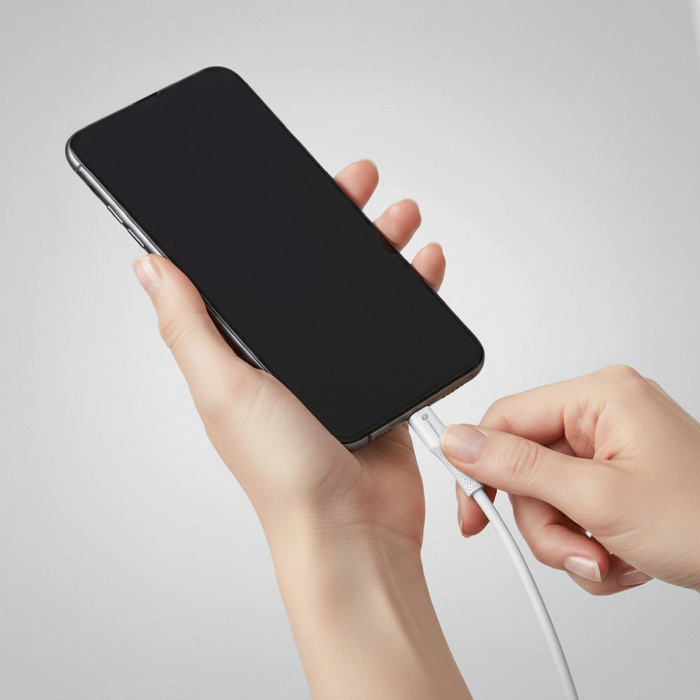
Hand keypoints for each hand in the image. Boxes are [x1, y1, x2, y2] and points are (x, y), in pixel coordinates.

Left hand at [133, 159, 469, 698]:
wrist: (353, 528)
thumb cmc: (284, 474)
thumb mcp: (224, 389)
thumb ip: (188, 326)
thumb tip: (149, 266)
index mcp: (245, 348)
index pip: (254, 268)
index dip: (271, 221)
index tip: (291, 182)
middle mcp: (290, 352)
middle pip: (315, 269)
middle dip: (339, 220)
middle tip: (358, 184)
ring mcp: (339, 363)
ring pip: (362, 287)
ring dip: (381, 246)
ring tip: (400, 218)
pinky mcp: (382, 379)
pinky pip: (402, 322)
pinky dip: (416, 289)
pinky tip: (425, 264)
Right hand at [441, 366, 699, 593]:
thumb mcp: (598, 498)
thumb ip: (518, 467)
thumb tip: (459, 441)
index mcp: (599, 396)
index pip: (507, 418)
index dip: (481, 467)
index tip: (471, 511)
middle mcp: (604, 415)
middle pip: (527, 466)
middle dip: (546, 521)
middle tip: (576, 550)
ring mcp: (612, 448)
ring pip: (547, 496)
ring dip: (569, 540)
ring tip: (607, 559)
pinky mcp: (618, 477)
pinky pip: (573, 508)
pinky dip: (588, 542)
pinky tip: (620, 556)